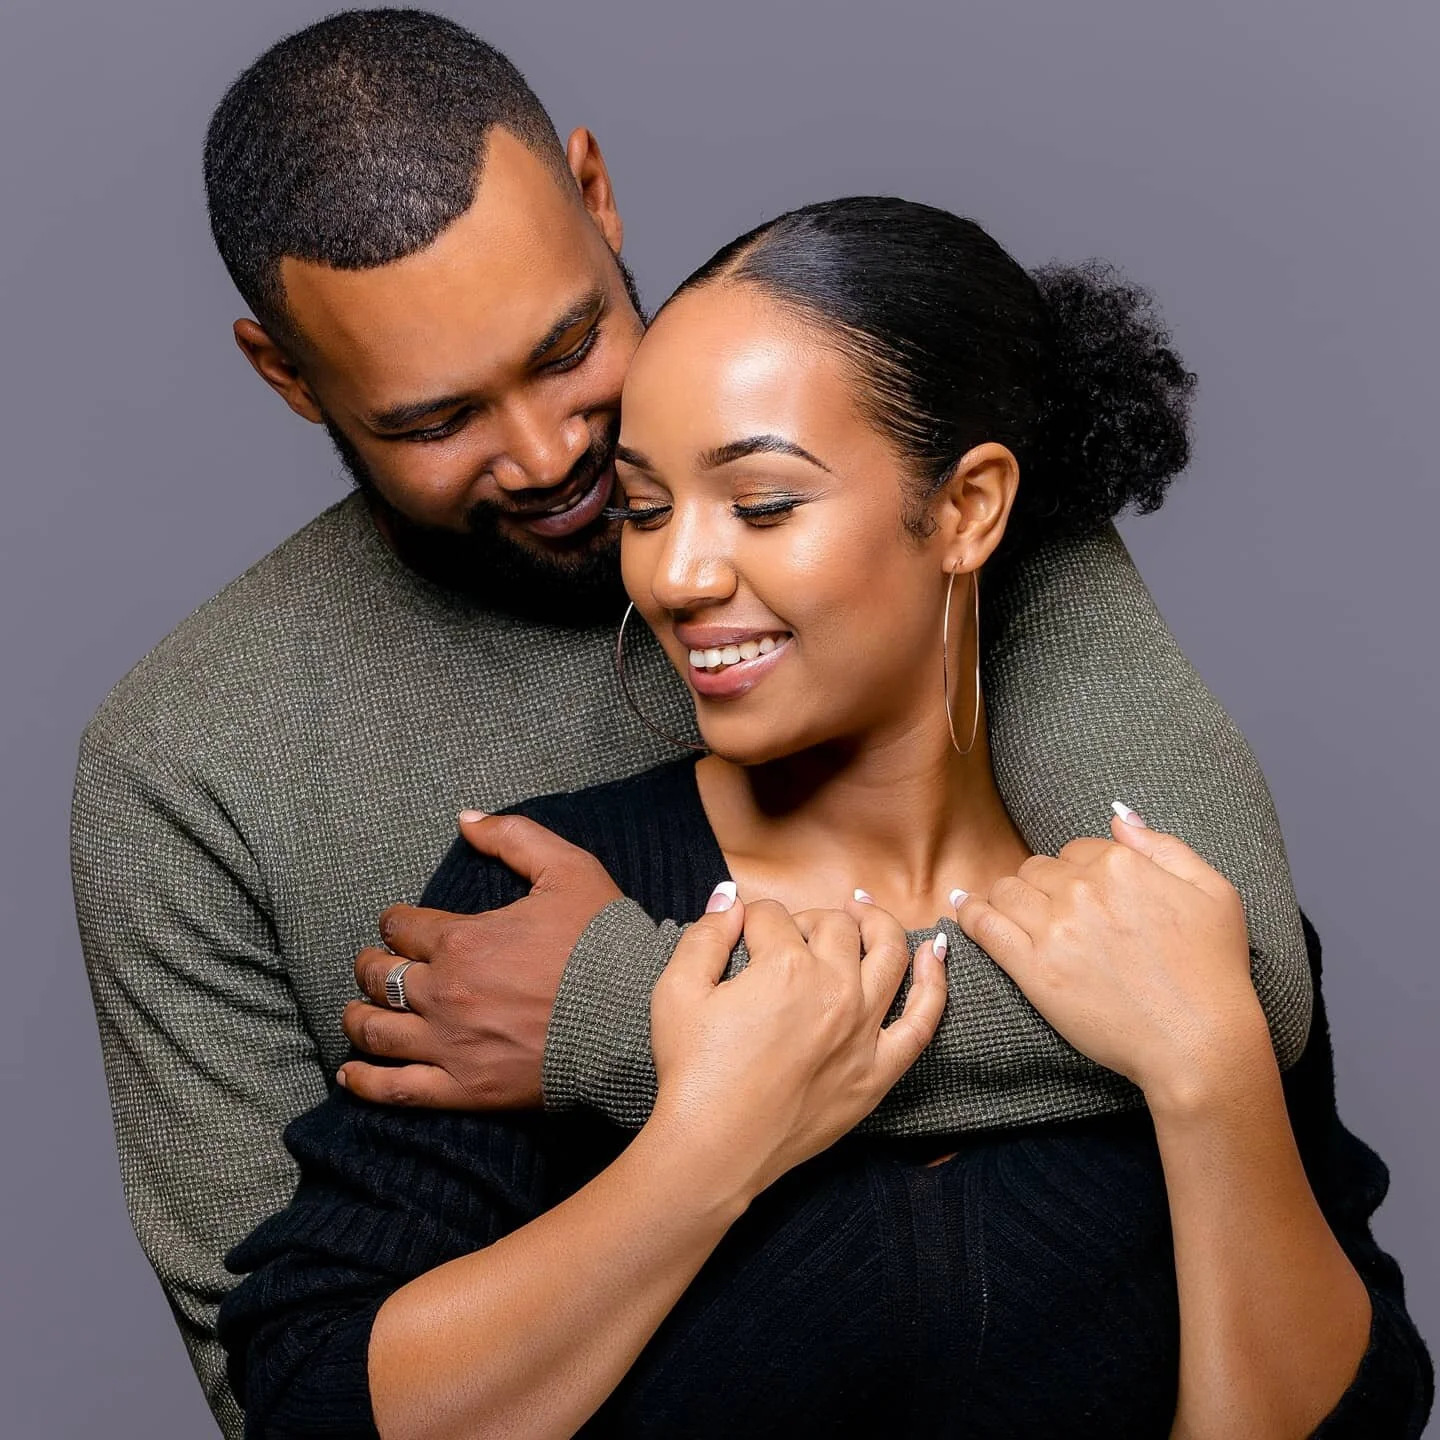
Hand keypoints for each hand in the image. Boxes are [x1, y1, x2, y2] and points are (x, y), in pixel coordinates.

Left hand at [339, 812, 622, 1108]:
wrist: (634, 1015)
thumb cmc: (603, 942)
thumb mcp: (567, 869)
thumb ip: (513, 837)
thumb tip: (466, 819)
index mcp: (462, 939)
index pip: (402, 928)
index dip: (396, 923)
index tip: (399, 926)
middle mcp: (444, 992)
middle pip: (381, 978)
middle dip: (372, 966)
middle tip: (374, 966)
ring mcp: (450, 1044)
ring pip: (377, 1031)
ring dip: (357, 1018)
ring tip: (354, 1012)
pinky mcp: (465, 1088)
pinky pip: (397, 1089)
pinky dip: (366, 1082)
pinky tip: (350, 1074)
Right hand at [648, 886, 946, 1201]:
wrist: (712, 1149)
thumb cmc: (692, 1072)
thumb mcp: (676, 991)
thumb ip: (706, 934)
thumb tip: (730, 898)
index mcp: (785, 966)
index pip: (772, 917)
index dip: (750, 922)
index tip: (737, 938)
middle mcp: (834, 990)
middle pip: (834, 926)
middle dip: (807, 920)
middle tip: (786, 938)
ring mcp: (863, 1031)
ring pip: (889, 954)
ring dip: (876, 924)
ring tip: (862, 914)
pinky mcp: (877, 1070)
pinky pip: (923, 1019)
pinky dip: (935, 982)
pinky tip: (934, 953)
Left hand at [951, 807, 1269, 1103]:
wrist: (1199, 1041)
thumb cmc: (1213, 970)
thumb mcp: (1214, 891)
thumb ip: (1163, 846)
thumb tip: (1119, 816)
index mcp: (1122, 865)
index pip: (1077, 850)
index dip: (1080, 871)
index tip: (1086, 896)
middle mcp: (1082, 889)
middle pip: (1039, 868)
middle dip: (1044, 885)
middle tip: (1055, 913)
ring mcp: (1054, 928)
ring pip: (1008, 890)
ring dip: (1009, 898)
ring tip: (1008, 911)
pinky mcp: (1033, 968)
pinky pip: (985, 925)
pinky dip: (971, 913)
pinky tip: (965, 909)